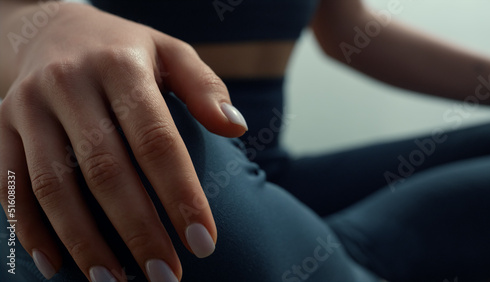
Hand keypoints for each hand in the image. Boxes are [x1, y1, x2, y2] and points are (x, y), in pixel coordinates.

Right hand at [0, 2, 246, 280]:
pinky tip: (58, 266)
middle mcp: (70, 85)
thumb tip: (237, 127)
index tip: (204, 242)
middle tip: (167, 276)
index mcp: (120, 67)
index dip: (181, 194)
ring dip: (84, 241)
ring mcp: (29, 107)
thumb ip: (204, 87)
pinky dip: (32, 230)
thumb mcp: (170, 52)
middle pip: (106, 170)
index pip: (156, 140)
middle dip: (138, 230)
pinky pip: (12, 184)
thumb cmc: (124, 50)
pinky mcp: (2, 127)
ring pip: (54, 186)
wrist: (51, 29)